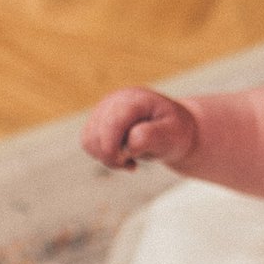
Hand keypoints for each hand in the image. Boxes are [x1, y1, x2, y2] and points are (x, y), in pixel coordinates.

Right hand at [82, 87, 199, 170]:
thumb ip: (151, 136)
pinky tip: (122, 155)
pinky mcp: (97, 120)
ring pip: (88, 141)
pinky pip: (88, 143)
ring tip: (129, 158)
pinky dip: (102, 155)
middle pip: (96, 135)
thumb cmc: (175, 133)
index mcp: (135, 99)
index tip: (132, 163)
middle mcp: (115, 100)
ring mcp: (104, 109)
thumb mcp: (173, 135)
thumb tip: (129, 144)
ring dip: (107, 157)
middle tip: (133, 162)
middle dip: (112, 156)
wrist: (174, 130)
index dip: (114, 149)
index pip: (112, 124)